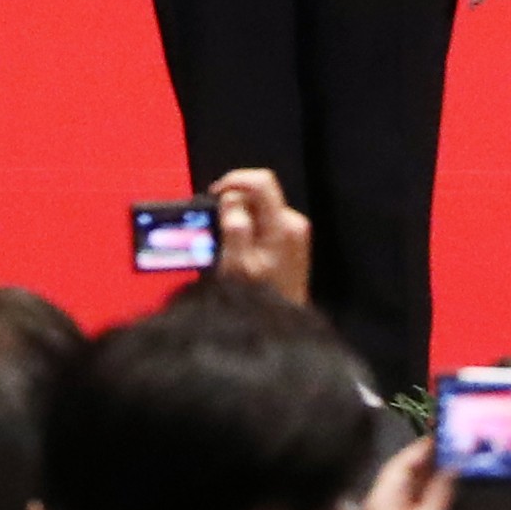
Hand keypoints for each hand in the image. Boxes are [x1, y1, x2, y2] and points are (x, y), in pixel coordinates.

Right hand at [205, 167, 310, 305]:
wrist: (281, 328)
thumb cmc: (259, 301)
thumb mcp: (236, 265)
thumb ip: (234, 228)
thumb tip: (231, 201)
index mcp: (283, 226)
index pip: (261, 182)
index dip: (234, 181)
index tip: (215, 195)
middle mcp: (293, 225)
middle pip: (258, 195)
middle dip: (234, 205)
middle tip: (215, 227)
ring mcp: (295, 235)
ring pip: (260, 210)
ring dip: (240, 220)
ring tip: (227, 245)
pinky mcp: (291, 244)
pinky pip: (265, 224)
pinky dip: (249, 230)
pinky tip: (239, 251)